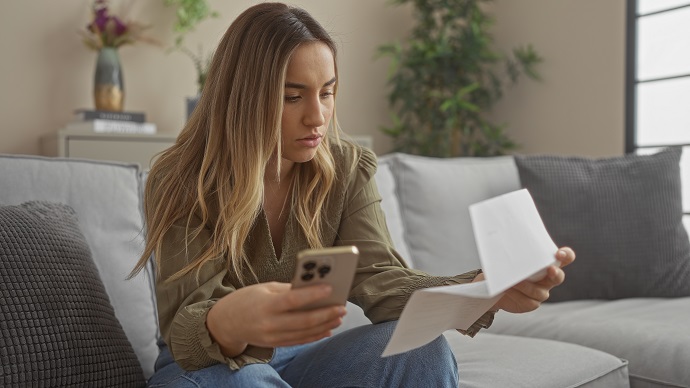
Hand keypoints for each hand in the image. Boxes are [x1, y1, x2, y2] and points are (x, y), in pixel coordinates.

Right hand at [206, 282, 345, 356]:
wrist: (225, 323)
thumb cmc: (247, 299)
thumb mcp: (264, 288)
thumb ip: (287, 289)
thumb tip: (313, 287)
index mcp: (265, 304)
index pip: (293, 299)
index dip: (313, 294)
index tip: (330, 287)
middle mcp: (269, 323)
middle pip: (303, 320)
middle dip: (326, 314)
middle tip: (342, 307)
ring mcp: (272, 337)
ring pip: (304, 333)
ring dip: (325, 325)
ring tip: (339, 316)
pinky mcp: (275, 344)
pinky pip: (299, 341)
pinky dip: (315, 335)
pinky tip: (327, 329)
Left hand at [481, 247, 574, 313]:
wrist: (492, 286)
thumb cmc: (504, 267)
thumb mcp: (508, 256)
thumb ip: (514, 252)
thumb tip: (506, 242)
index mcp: (546, 262)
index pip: (565, 257)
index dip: (566, 255)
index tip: (559, 254)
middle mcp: (547, 278)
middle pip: (558, 277)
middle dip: (555, 273)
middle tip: (550, 269)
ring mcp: (540, 292)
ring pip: (540, 292)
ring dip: (527, 286)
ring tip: (513, 281)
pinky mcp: (531, 304)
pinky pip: (528, 302)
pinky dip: (517, 295)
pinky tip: (507, 290)